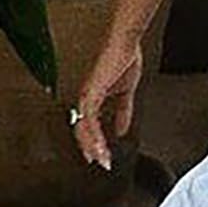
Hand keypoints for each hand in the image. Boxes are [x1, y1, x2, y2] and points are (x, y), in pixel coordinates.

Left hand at [71, 35, 143, 168]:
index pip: (87, 125)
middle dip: (91, 149)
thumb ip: (123, 112)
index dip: (92, 142)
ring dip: (93, 145)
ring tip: (102, 158)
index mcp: (92, 97)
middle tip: (100, 163)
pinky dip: (95, 132)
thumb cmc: (123, 58)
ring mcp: (86, 95)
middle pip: (82, 129)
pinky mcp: (91, 91)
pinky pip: (89, 117)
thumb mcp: (126, 92)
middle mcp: (85, 97)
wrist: (125, 42)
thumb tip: (122, 130)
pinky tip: (102, 143)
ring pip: (83, 126)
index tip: (99, 156)